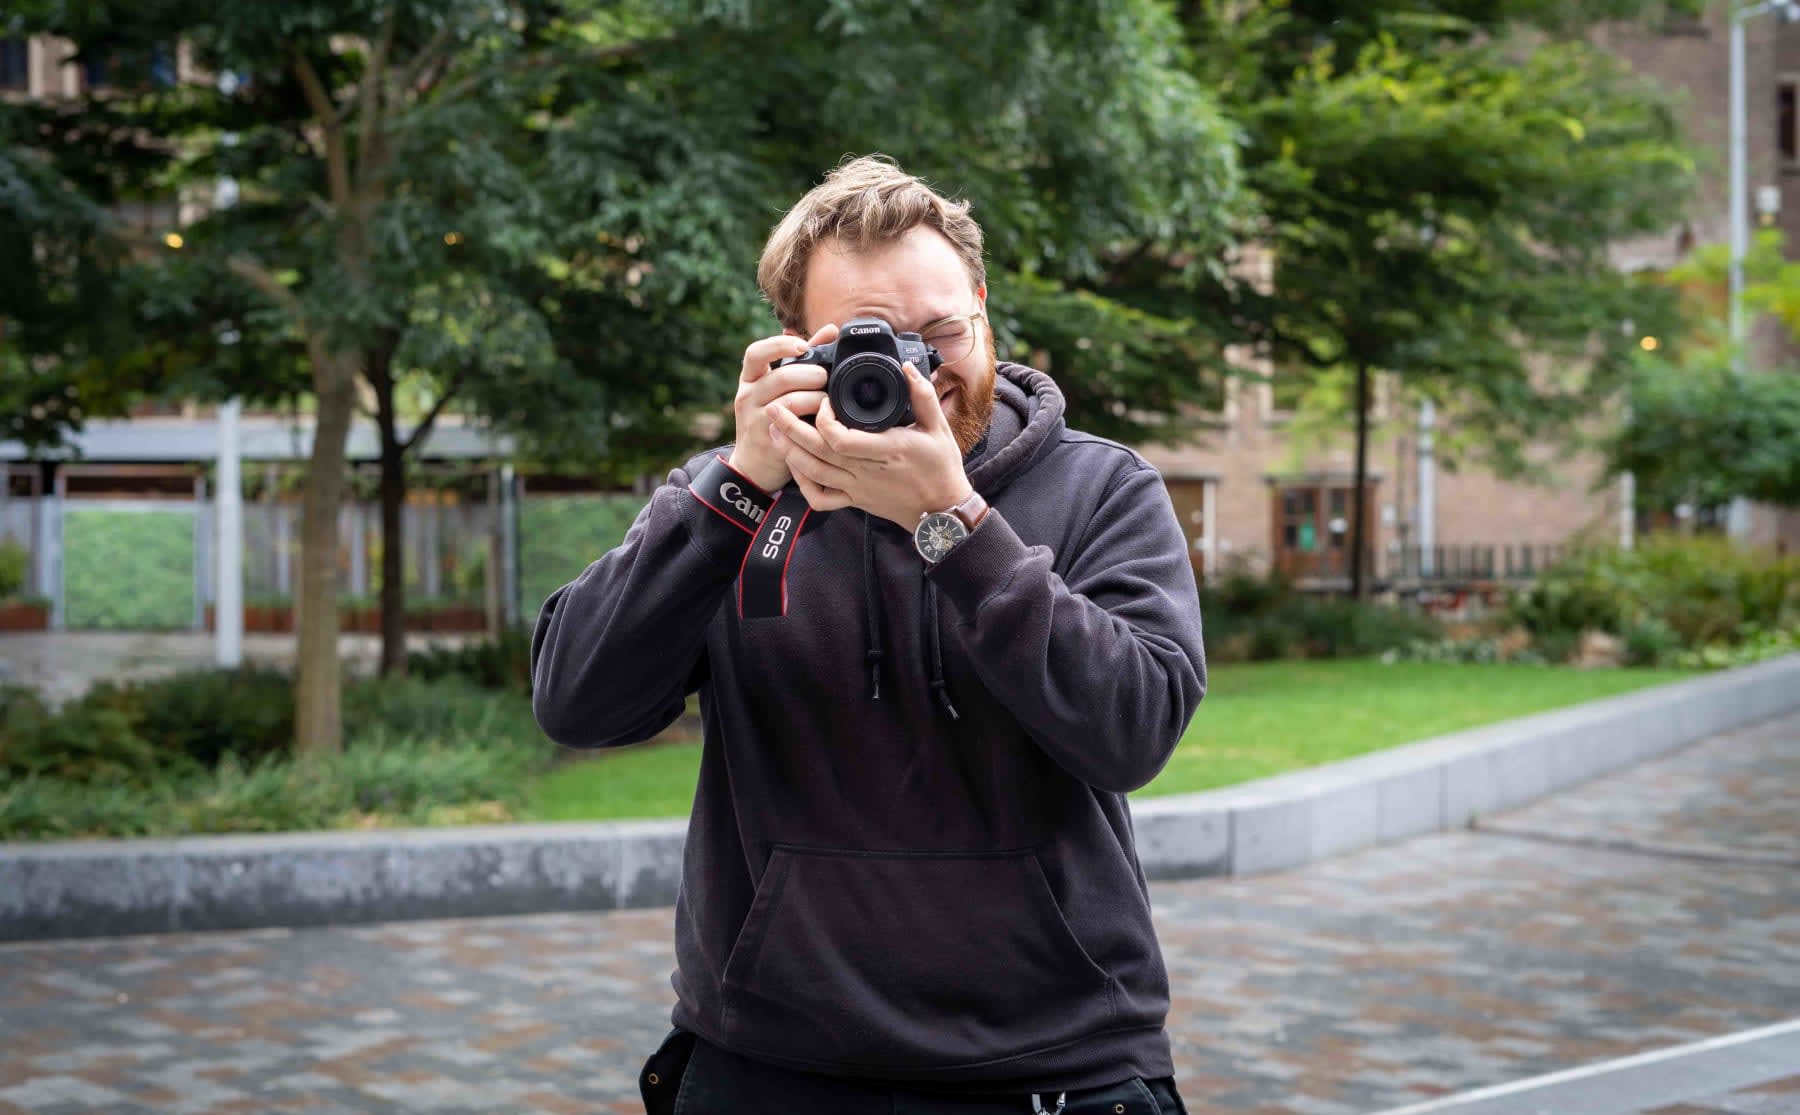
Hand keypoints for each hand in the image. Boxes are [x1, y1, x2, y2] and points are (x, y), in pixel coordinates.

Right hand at [726, 323, 837, 493]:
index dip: (780, 345)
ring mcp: (755, 418)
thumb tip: (830, 330)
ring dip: (817, 397)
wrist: (754, 464)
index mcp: (750, 378)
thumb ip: (803, 359)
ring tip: (827, 400)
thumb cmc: (773, 417)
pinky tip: (823, 419)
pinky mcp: (768, 440)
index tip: (803, 346)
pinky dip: (814, 419)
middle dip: (812, 375)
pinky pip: (796, 425)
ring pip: (792, 400)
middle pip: (782, 377)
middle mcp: (747, 395)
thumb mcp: (779, 387)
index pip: (756, 352)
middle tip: (826, 378)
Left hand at [766, 359, 971, 529]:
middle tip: (773, 406)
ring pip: (813, 473)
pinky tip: (794, 465)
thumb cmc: (941, 468)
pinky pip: (820, 498)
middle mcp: (865, 471)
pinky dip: (803, 484)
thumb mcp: (938, 429)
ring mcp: (857, 488)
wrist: (941, 511)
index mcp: (886, 450)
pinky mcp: (854, 500)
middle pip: (817, 452)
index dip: (824, 419)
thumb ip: (923, 397)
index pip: (841, 438)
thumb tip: (908, 368)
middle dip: (790, 428)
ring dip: (789, 451)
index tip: (823, 401)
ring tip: (773, 429)